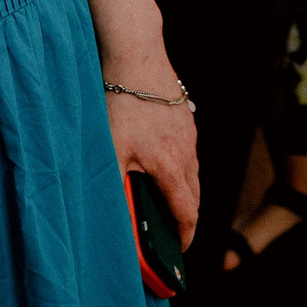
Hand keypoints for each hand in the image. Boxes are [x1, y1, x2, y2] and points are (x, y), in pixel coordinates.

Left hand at [105, 63, 199, 250]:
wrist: (137, 56)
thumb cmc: (121, 104)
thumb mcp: (111, 151)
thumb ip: (115, 187)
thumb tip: (115, 220)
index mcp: (171, 167)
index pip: (187, 212)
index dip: (185, 236)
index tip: (180, 250)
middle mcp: (187, 152)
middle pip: (195, 194)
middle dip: (187, 216)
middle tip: (173, 230)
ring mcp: (189, 132)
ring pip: (193, 170)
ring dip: (184, 189)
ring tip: (166, 198)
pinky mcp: (184, 115)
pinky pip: (188, 149)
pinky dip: (181, 164)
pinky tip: (162, 158)